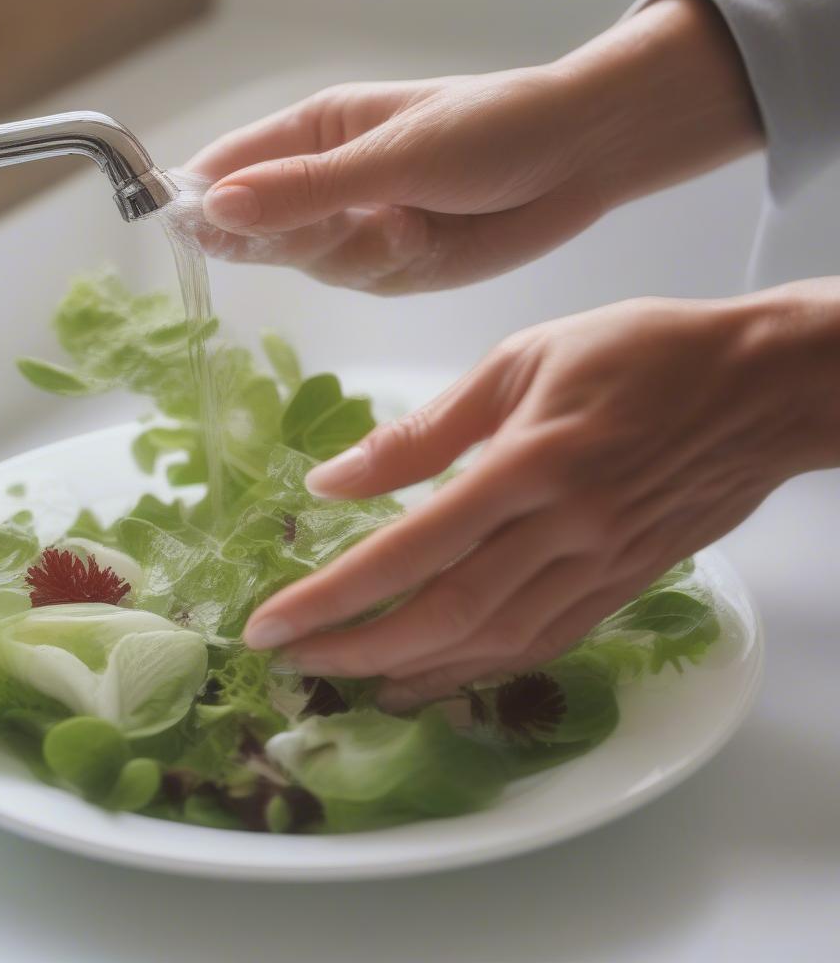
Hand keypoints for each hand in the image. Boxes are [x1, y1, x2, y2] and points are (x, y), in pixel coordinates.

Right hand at [185, 0, 760, 293]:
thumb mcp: (394, 154)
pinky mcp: (391, 267)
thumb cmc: (491, 129)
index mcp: (315, 129)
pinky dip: (392, 268)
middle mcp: (325, 181)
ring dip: (359, 253)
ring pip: (313, 264)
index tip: (193, 230)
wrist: (577, 160)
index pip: (227, 166)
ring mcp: (356, 228)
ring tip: (412, 224)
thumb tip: (214, 208)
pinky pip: (361, 282)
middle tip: (348, 220)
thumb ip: (307, 188)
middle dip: (297, 235)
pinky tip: (425, 238)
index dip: (201, 199)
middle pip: (260, 227)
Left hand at [243, 281, 839, 708]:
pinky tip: (434, 678)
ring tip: (349, 682)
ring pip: (492, 645)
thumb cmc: (641, 353)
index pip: (412, 548)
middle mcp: (564, 531)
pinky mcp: (622, 586)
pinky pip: (540, 644)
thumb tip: (332, 481)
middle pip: (446, 615)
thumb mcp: (522, 358)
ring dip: (412, 674)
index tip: (272, 622)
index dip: (335, 595)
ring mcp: (598, 568)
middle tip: (291, 661)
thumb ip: (426, 430)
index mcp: (532, 464)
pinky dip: (478, 670)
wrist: (762, 387)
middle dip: (358, 650)